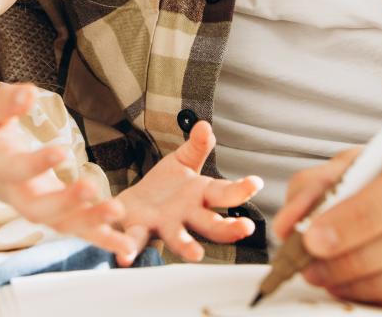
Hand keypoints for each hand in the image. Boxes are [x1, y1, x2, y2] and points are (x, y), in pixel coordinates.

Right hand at [0, 83, 138, 259]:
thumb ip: (4, 103)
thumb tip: (28, 93)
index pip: (16, 170)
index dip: (36, 164)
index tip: (62, 151)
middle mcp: (18, 194)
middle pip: (39, 210)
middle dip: (65, 202)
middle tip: (91, 188)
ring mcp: (38, 207)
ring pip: (62, 224)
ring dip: (91, 223)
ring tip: (119, 213)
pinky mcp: (55, 213)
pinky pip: (78, 230)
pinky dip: (103, 239)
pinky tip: (128, 246)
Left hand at [118, 121, 261, 262]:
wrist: (132, 206)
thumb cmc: (166, 187)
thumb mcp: (183, 161)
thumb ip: (196, 146)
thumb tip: (204, 126)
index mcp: (200, 196)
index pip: (224, 193)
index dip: (241, 189)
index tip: (256, 183)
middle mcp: (187, 216)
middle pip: (210, 224)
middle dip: (228, 228)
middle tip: (245, 228)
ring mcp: (163, 225)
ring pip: (178, 238)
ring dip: (187, 246)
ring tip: (195, 254)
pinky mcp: (138, 230)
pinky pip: (135, 239)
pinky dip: (130, 247)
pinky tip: (125, 256)